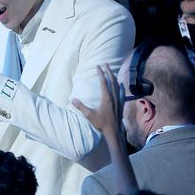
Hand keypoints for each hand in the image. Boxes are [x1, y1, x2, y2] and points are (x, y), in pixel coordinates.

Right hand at [74, 64, 137, 194]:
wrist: (114, 131)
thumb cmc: (101, 123)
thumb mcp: (89, 115)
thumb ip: (81, 107)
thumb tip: (72, 100)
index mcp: (106, 97)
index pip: (103, 82)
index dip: (100, 73)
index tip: (97, 66)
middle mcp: (113, 96)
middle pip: (112, 80)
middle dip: (108, 71)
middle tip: (105, 64)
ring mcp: (118, 100)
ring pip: (117, 85)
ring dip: (114, 76)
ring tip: (111, 71)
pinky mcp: (121, 104)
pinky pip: (121, 92)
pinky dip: (120, 86)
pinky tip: (120, 84)